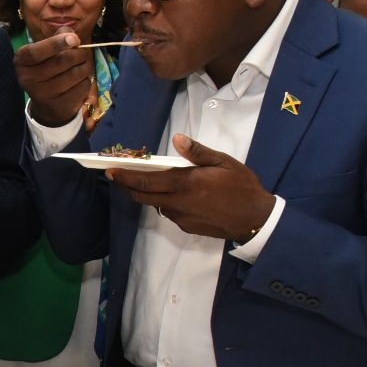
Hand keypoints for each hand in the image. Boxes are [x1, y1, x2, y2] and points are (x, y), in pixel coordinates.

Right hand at [16, 32, 94, 127]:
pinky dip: (86, 80)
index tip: (74, 39)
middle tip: (82, 53)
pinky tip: (79, 81)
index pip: (36, 52)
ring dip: (85, 66)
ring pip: (75, 74)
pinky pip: (81, 87)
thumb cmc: (47, 69)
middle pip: (61, 61)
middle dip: (79, 54)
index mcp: (21, 62)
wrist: (46, 105)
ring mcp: (43, 94)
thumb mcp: (46, 51)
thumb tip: (71, 35)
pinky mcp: (59, 105)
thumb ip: (59, 36)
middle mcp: (28, 79)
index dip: (56, 43)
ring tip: (82, 66)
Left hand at [106, 134, 276, 241]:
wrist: (256, 219)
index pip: (147, 181)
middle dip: (126, 186)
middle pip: (143, 196)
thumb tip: (177, 139)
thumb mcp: (224, 162)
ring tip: (146, 182)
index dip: (126, 176)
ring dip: (148, 194)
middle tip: (115, 176)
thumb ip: (198, 152)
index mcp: (186, 183)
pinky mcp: (187, 227)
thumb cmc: (242, 186)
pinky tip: (176, 195)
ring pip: (156, 204)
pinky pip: (170, 213)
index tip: (110, 171)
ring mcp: (181, 218)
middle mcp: (179, 202)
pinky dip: (166, 202)